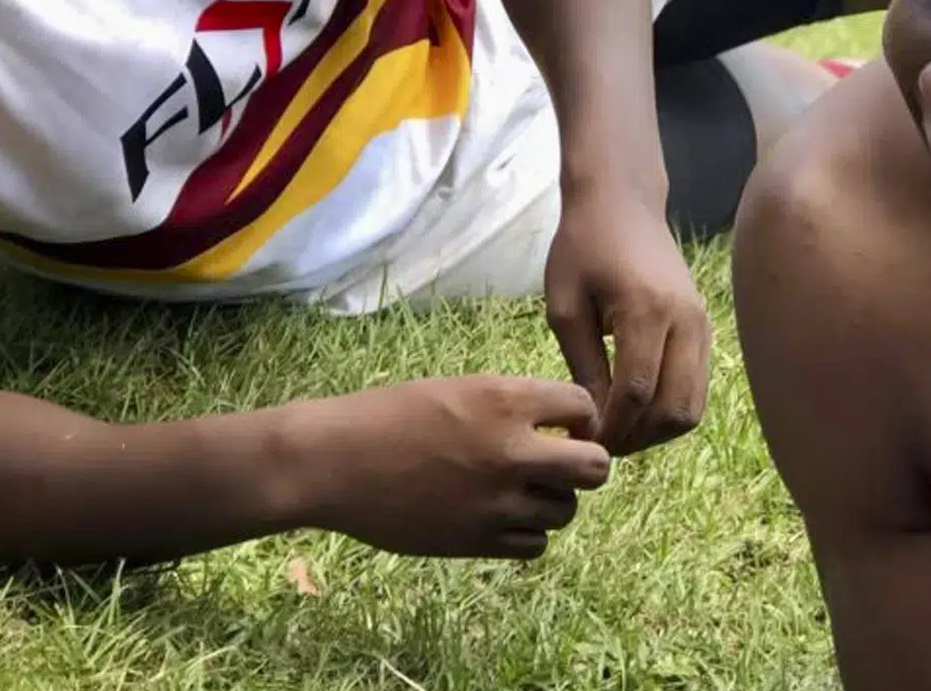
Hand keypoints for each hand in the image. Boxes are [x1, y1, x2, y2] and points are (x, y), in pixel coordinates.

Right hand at [298, 376, 610, 559]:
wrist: (335, 463)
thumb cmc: (390, 415)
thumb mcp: (458, 388)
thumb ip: (512, 405)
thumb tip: (560, 426)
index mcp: (504, 400)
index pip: (584, 406)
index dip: (579, 417)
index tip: (562, 425)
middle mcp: (510, 451)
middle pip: (595, 468)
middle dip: (586, 463)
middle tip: (560, 461)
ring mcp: (496, 502)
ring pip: (567, 510)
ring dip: (553, 499)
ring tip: (521, 489)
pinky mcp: (477, 542)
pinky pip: (535, 544)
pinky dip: (528, 532)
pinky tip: (502, 515)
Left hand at [544, 189, 710, 455]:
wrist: (622, 202)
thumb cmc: (582, 247)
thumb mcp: (565, 306)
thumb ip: (581, 366)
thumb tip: (593, 423)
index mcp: (646, 311)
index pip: (636, 393)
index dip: (609, 427)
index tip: (580, 438)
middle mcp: (685, 322)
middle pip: (673, 410)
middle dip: (636, 437)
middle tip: (600, 440)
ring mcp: (702, 325)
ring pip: (692, 407)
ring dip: (656, 430)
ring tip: (618, 427)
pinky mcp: (705, 328)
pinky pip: (696, 387)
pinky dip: (669, 408)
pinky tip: (636, 405)